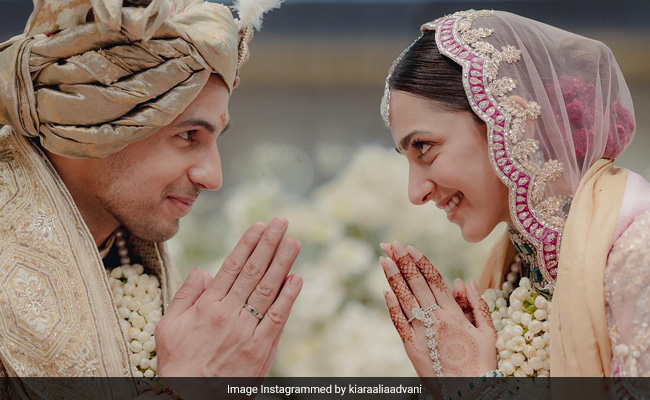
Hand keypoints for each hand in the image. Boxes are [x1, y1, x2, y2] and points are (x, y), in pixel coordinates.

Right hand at [155, 217, 301, 376]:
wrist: (192, 397)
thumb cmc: (178, 362)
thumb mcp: (169, 326)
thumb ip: (185, 295)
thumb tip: (202, 270)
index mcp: (207, 306)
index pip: (231, 267)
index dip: (247, 244)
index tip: (259, 226)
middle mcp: (228, 314)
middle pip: (252, 272)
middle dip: (268, 244)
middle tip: (281, 223)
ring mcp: (247, 331)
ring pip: (267, 290)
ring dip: (282, 263)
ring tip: (293, 242)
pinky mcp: (261, 348)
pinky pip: (277, 318)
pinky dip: (288, 297)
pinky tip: (296, 278)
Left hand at [380, 241, 496, 376]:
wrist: (470, 392)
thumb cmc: (481, 363)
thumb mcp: (487, 332)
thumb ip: (477, 305)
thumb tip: (464, 281)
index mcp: (454, 314)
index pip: (434, 281)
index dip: (421, 262)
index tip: (410, 248)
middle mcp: (436, 319)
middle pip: (416, 284)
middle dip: (403, 262)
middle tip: (390, 244)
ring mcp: (422, 333)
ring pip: (405, 299)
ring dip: (393, 277)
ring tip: (383, 259)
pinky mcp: (412, 347)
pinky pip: (399, 323)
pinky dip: (392, 306)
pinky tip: (385, 291)